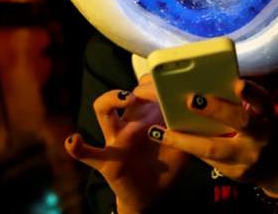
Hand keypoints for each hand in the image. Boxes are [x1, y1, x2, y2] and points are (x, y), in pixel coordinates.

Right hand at [65, 75, 187, 213]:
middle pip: (123, 93)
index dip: (154, 82)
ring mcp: (115, 139)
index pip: (145, 88)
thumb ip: (190, 126)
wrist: (154, 195)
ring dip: (110, 100)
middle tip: (150, 90)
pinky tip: (75, 140)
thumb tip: (202, 107)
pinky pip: (88, 154)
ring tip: (125, 98)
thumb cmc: (168, 164)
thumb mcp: (184, 143)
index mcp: (147, 115)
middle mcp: (129, 121)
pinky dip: (78, 147)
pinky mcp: (106, 161)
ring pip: (103, 111)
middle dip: (136, 86)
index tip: (168, 82)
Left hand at [146, 79, 277, 197]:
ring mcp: (248, 157)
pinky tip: (167, 139)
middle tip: (192, 100)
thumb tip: (205, 79)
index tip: (237, 84)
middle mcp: (261, 135)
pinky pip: (207, 159)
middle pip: (241, 122)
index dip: (251, 93)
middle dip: (217, 110)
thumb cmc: (260, 128)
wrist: (275, 167)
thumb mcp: (259, 112)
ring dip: (186, 139)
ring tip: (161, 132)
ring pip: (214, 148)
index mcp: (266, 114)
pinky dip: (187, 147)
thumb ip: (240, 100)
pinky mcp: (235, 173)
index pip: (262, 100)